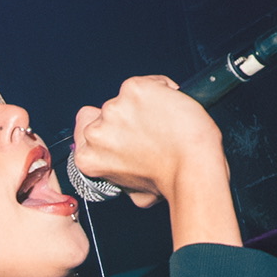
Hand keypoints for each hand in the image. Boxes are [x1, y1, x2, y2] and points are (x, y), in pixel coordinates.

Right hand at [73, 76, 232, 237]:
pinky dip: (161, 90)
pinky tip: (171, 108)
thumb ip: (120, 176)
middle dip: (124, 120)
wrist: (192, 165)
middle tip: (148, 132)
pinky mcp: (134, 89)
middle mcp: (96, 131)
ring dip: (143, 106)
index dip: (104, 131)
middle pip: (105, 113)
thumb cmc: (169, 181)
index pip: (84, 132)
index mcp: (88, 157)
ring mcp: (114, 107)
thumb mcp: (134, 193)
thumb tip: (125, 175)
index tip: (120, 135)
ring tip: (164, 123)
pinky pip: (149, 83)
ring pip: (127, 98)